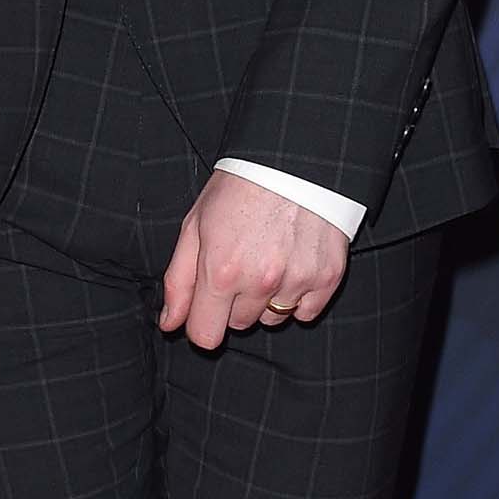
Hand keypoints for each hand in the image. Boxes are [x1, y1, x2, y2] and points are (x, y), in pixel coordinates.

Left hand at [161, 173, 348, 350]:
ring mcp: (297, 281)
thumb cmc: (238, 189)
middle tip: (239, 264)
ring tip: (266, 259)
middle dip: (233, 303)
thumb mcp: (195, 226)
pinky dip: (297, 297)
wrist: (293, 161)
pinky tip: (291, 265)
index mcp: (221, 272)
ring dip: (265, 300)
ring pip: (272, 319)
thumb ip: (179, 281)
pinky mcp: (327, 278)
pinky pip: (305, 312)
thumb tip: (170, 323)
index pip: (205, 336)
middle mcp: (260, 282)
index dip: (200, 324)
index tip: (204, 307)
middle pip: (238, 325)